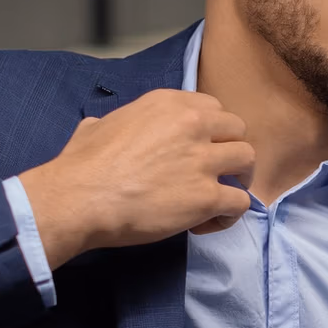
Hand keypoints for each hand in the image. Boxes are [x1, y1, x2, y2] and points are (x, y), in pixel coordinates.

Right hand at [18, 90, 255, 268]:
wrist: (80, 198)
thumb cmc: (81, 166)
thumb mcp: (96, 127)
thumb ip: (112, 123)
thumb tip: (98, 127)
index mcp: (168, 104)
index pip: (213, 108)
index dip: (212, 131)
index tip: (200, 149)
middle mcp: (192, 125)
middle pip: (237, 130)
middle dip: (230, 151)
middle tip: (215, 172)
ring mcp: (202, 160)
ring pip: (248, 160)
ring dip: (237, 179)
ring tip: (218, 198)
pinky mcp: (207, 196)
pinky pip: (241, 202)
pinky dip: (229, 214)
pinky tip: (207, 222)